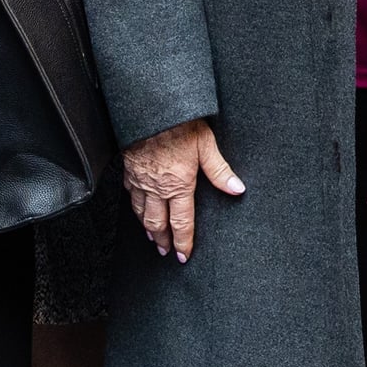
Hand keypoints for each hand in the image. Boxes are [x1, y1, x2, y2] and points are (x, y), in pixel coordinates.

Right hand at [123, 116, 243, 261]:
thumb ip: (220, 171)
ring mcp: (140, 181)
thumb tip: (237, 189)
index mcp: (178, 185)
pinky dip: (135, 208)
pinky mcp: (129, 171)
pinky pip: (131, 196)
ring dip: (148, 228)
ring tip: (152, 237)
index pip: (181, 222)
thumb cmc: (177, 125)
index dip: (183, 242)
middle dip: (163, 241)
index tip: (183, 256)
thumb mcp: (206, 145)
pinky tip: (138, 208)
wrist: (149, 110)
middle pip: (158, 223)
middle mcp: (157, 188)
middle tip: (166, 252)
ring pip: (141, 212)